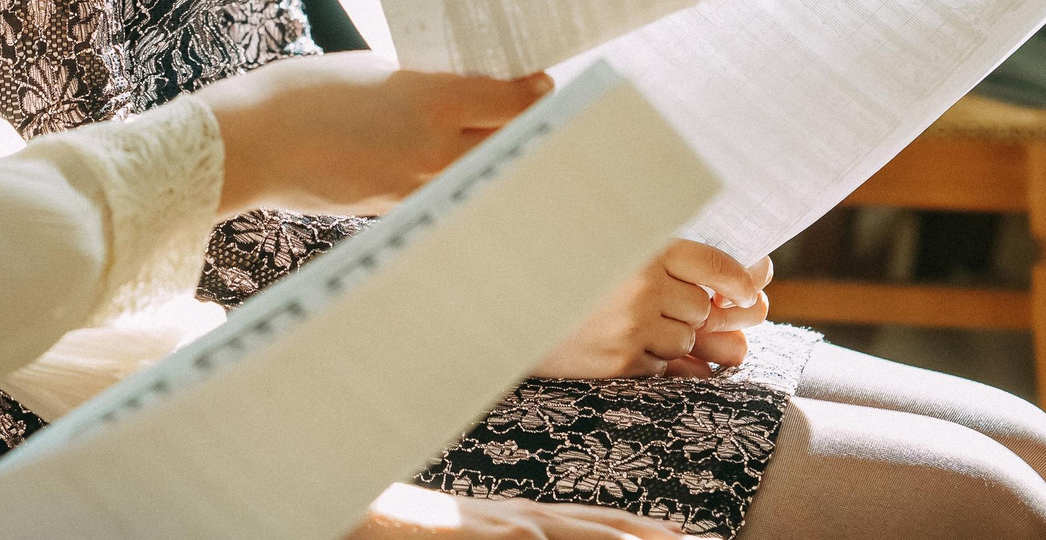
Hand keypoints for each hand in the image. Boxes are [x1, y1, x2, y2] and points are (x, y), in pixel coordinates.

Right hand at [198, 54, 552, 216]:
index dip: (534, 93)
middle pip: (507, 144)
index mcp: (431, 102)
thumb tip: (457, 94)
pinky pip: (441, 191)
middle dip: (524, 129)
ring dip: (490, 157)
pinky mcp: (393, 209)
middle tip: (535, 114)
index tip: (543, 84)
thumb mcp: (371, 71)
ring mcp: (415, 187)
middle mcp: (434, 151)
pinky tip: (447, 163)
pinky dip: (452, 177)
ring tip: (497, 140)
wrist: (250, 144)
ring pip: (476, 172)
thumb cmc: (302, 93)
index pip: (510, 102)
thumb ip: (420, 83)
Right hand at [350, 484, 683, 536]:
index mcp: (524, 520)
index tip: (684, 535)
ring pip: (582, 535)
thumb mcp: (477, 536)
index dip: (644, 529)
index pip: (599, 522)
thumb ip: (506, 536)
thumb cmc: (415, 532)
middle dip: (655, 537)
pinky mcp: (481, 536)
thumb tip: (531, 536)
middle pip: (604, 527)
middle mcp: (523, 519)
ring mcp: (505, 527)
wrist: (361, 509)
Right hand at [533, 241, 771, 379]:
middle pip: (700, 308)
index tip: (747, 289)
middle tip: (653, 299)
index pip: (712, 263)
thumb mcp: (601, 238)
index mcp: (639, 246)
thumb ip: (655, 250)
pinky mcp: (617, 363)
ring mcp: (629, 328)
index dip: (735, 279)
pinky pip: (659, 366)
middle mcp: (640, 287)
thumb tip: (741, 282)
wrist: (496, 305)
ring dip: (669, 334)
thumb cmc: (549, 261)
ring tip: (626, 319)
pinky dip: (649, 357)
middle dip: (688, 308)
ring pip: (684, 340)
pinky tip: (616, 339)